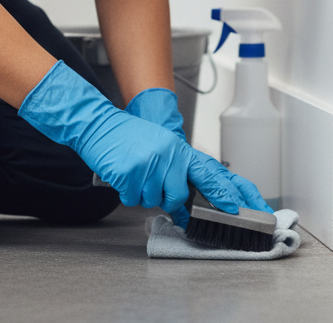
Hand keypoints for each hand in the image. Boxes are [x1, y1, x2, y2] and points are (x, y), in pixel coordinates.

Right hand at [19, 62, 270, 216]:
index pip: (207, 172)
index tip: (234, 207)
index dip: (223, 191)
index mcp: (177, 148)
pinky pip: (133, 199)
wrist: (98, 124)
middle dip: (165, 197)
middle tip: (152, 184)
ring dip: (142, 193)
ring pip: (153, 200)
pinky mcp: (131, 172)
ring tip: (134, 173)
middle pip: (178, 195)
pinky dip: (126, 192)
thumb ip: (175, 172)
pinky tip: (123, 174)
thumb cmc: (128, 136)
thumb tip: (185, 204)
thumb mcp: (159, 146)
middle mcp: (167, 154)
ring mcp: (149, 163)